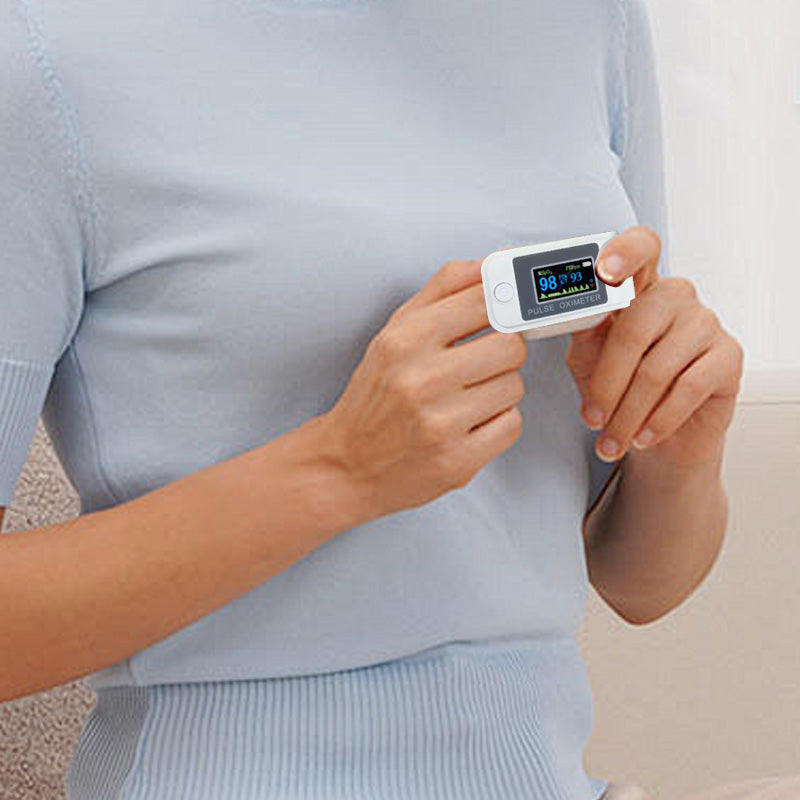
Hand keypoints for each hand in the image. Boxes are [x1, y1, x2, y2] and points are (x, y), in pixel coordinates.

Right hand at [322, 258, 526, 517]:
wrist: (347, 463)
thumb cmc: (375, 394)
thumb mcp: (395, 331)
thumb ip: (444, 290)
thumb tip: (491, 263)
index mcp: (405, 341)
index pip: (484, 302)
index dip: (503, 306)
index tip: (503, 316)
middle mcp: (421, 380)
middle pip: (511, 347)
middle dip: (503, 353)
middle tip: (481, 363)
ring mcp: (440, 424)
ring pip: (515, 386)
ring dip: (499, 390)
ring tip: (468, 397)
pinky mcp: (457, 461)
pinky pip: (512, 425)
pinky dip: (498, 423)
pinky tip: (470, 423)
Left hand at [564, 225, 743, 466]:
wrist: (654, 433)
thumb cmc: (618, 387)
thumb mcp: (587, 358)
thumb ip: (581, 331)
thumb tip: (572, 311)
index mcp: (638, 286)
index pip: (639, 249)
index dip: (622, 253)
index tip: (602, 271)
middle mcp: (674, 296)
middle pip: (635, 329)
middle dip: (607, 384)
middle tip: (590, 419)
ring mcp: (705, 322)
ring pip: (657, 368)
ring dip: (627, 414)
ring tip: (611, 440)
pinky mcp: (729, 355)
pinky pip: (689, 388)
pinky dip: (660, 419)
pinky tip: (644, 436)